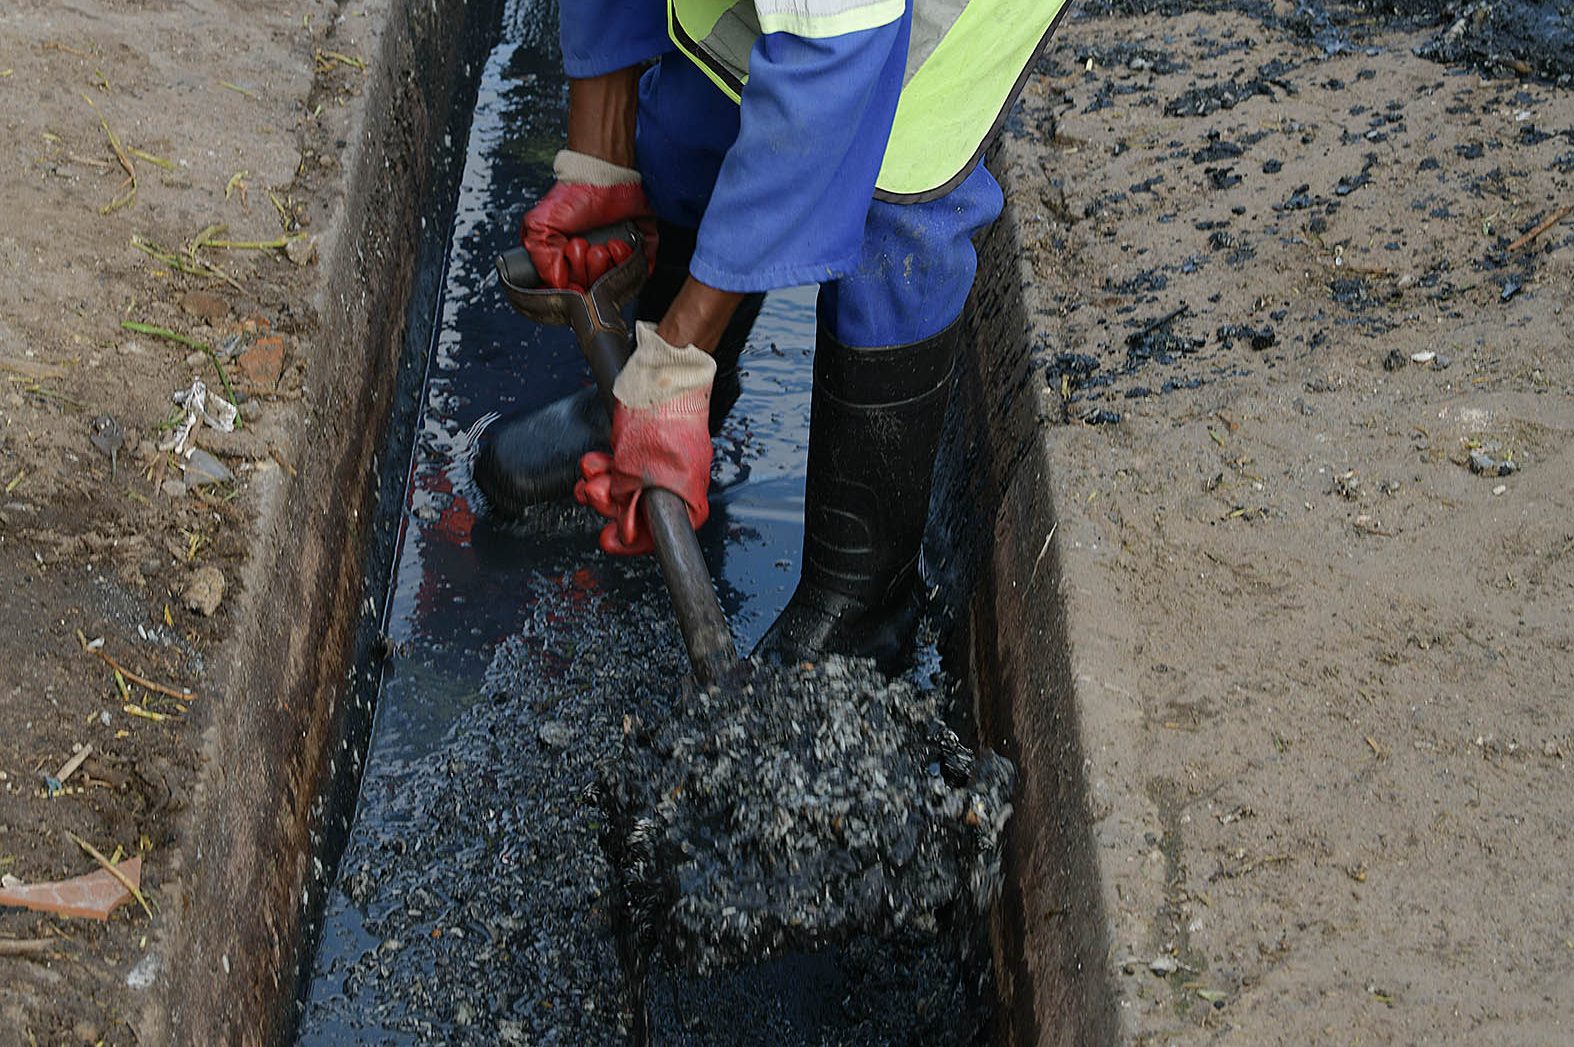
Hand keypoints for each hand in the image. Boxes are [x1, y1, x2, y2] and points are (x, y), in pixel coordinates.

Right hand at [520, 150, 652, 290]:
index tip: (572, 277)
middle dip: (590, 270)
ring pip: (617, 281)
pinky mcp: (637, 247)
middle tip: (585, 247)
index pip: (573, 290)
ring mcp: (614, 256)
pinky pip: (640, 268)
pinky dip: (632, 261)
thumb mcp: (540, 225)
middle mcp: (591, 261)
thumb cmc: (574, 196)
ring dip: (610, 263)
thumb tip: (557, 285)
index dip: (573, 286)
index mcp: (568, 259)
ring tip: (604, 244)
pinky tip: (619, 244)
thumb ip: (540, 258)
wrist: (604, 175)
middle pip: (595, 289)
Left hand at [575, 323, 714, 554]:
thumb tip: (624, 530)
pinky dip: (606, 466)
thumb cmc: (661, 414)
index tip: (612, 540)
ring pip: (626, 487)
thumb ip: (628, 500)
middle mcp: (676, 481)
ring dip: (601, 484)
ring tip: (587, 473)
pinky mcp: (649, 447)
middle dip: (608, 505)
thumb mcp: (637, 466)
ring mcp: (662, 463)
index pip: (664, 531)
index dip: (635, 540)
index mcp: (687, 492)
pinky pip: (624, 466)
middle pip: (639, 511)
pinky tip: (594, 460)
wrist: (665, 371)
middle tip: (590, 494)